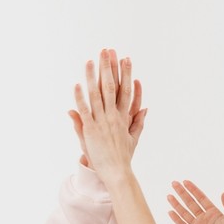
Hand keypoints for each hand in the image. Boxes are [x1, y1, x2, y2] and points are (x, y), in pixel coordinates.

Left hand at [70, 49, 146, 178]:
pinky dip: (80, 98)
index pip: (125, 89)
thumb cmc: (124, 157)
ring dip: (92, 77)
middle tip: (107, 51)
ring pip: (96, 95)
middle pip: (110, 87)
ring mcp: (102, 122)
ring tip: (90, 61)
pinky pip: (84, 111)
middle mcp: (113, 116)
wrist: (117, 173)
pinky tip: (77, 85)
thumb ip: (138, 122)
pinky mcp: (91, 130)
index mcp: (123, 116)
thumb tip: (146, 108)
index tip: (125, 59)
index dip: (125, 73)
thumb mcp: (133, 138)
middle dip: (108, 67)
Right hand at [168, 180, 223, 223]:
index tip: (185, 181)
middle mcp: (205, 219)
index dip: (193, 189)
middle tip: (174, 183)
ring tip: (169, 195)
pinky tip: (170, 212)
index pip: (201, 198)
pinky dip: (176, 219)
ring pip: (184, 213)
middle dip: (182, 193)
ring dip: (176, 204)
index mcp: (215, 214)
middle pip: (191, 203)